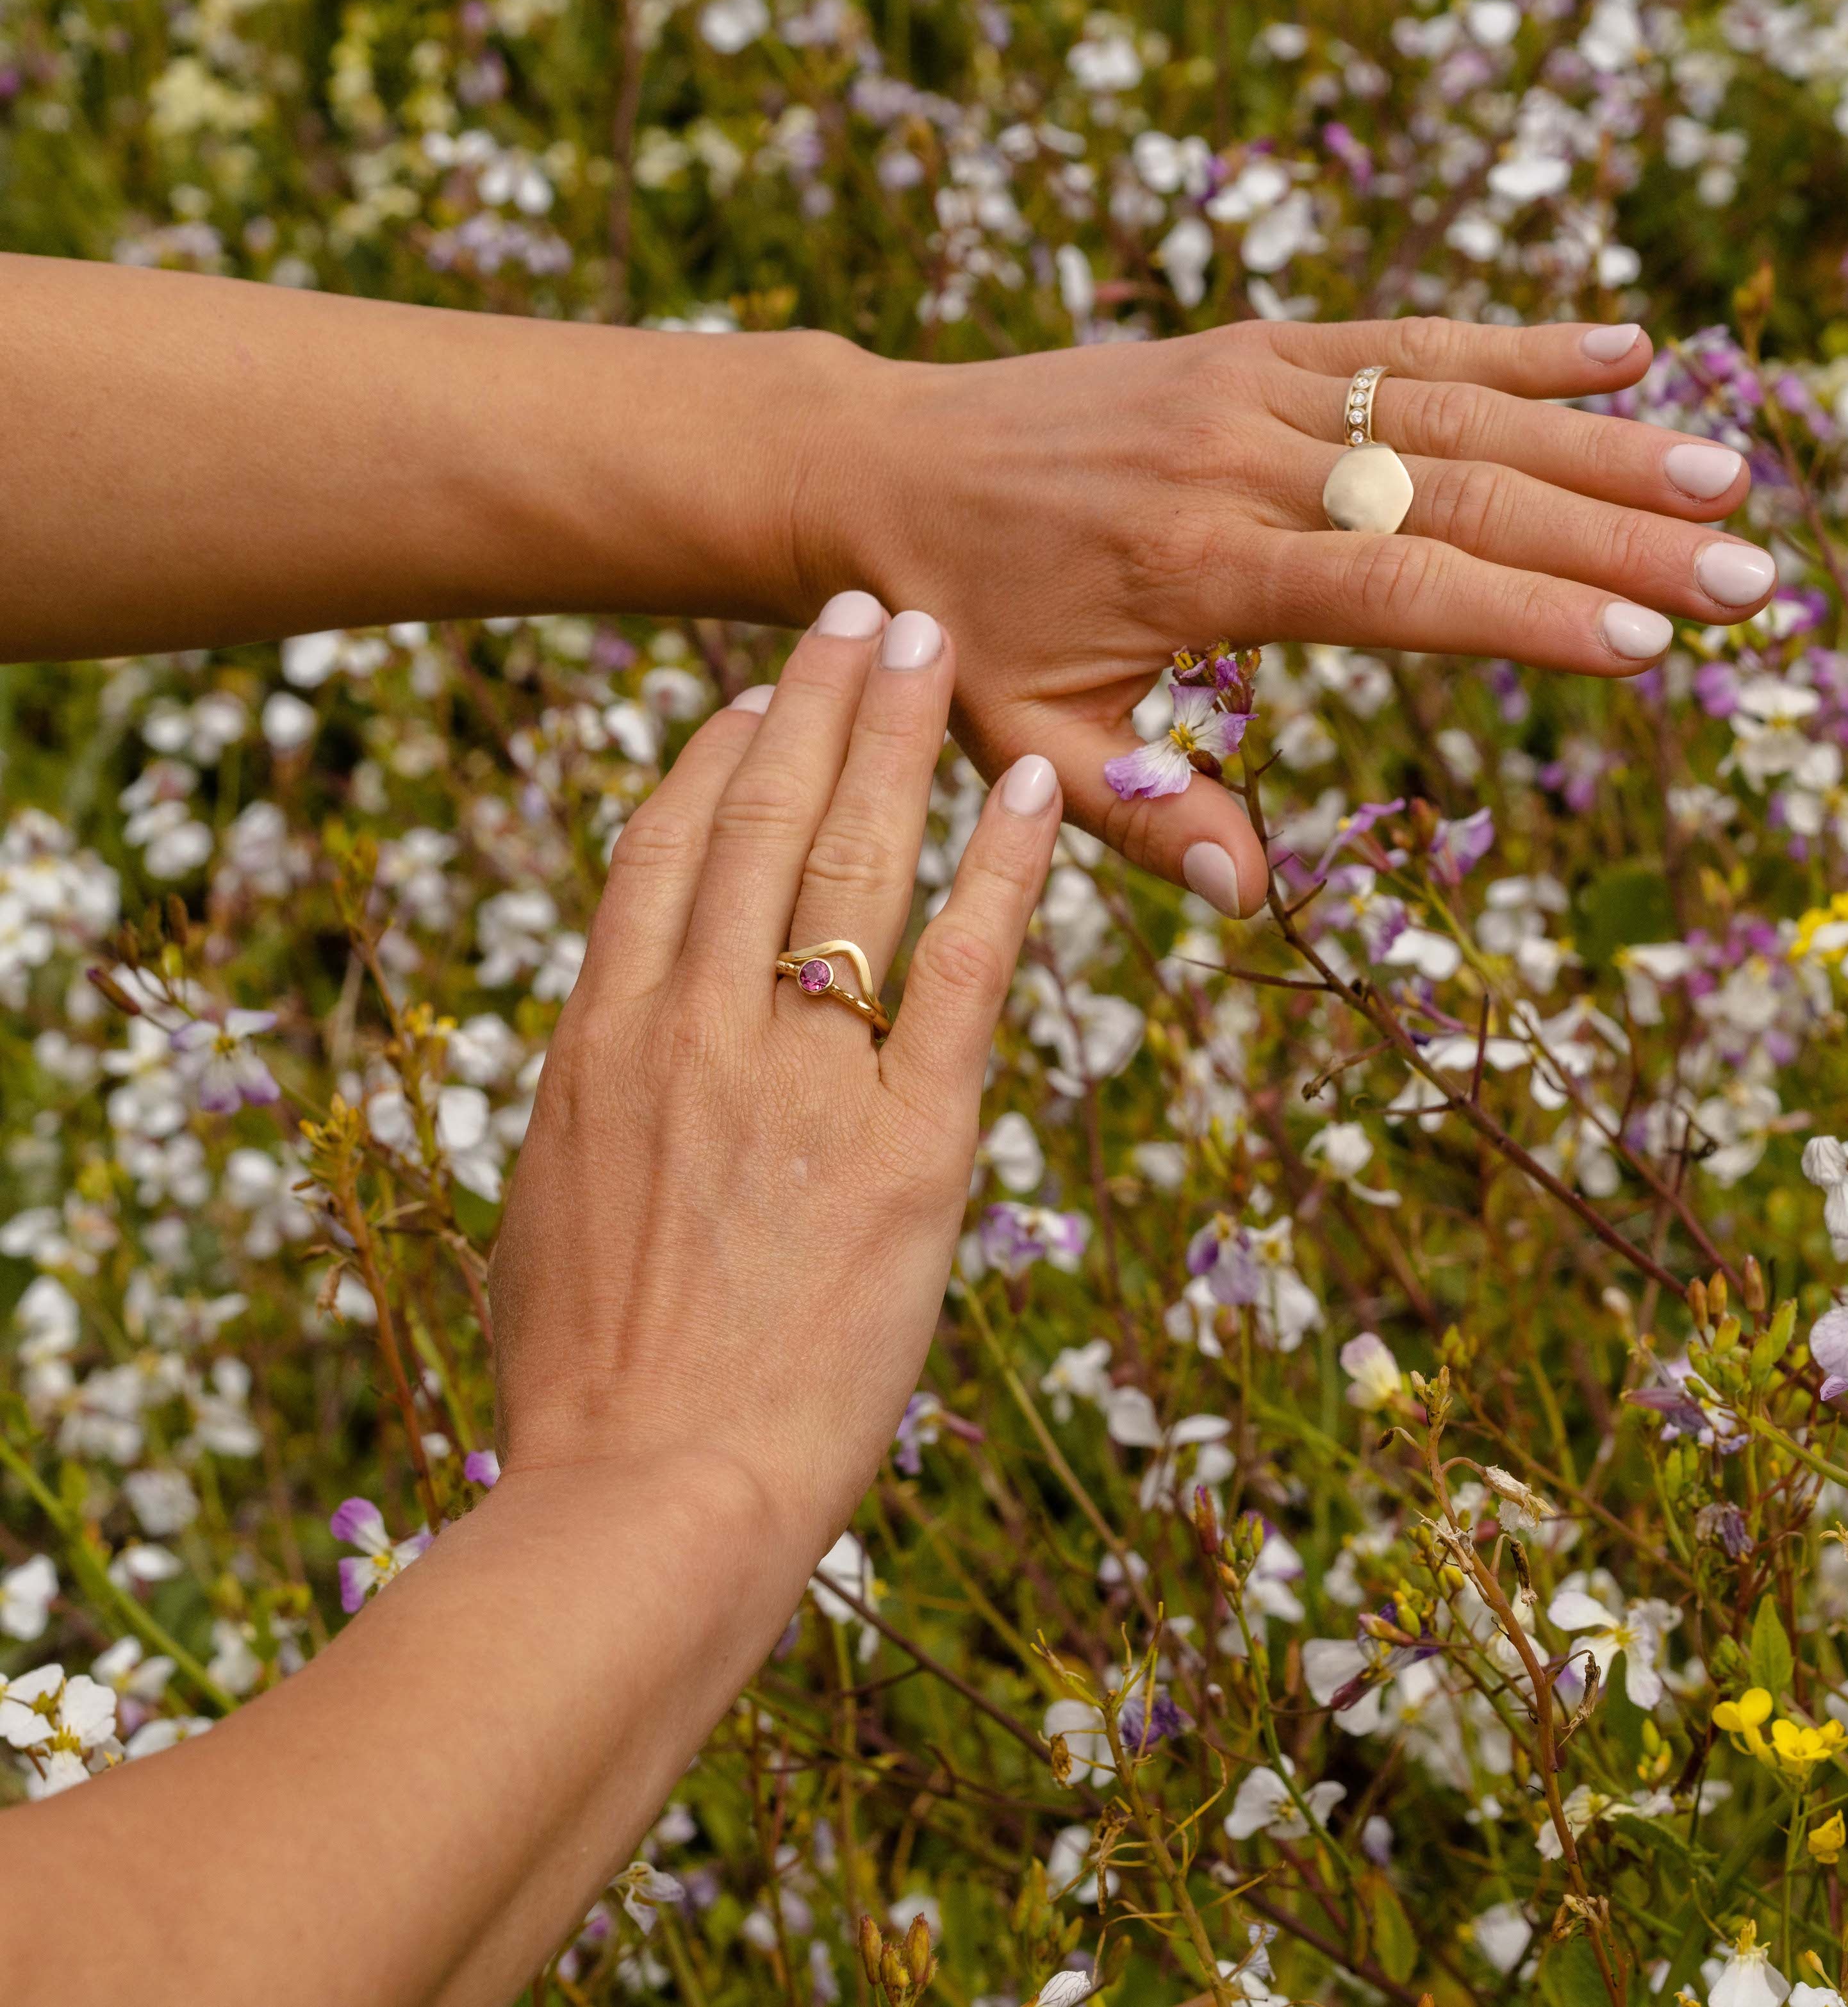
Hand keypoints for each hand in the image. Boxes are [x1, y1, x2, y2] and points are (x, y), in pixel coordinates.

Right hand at [486, 591, 1058, 1533]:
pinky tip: (1032, 786)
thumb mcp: (553, 1218)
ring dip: (900, 741)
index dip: (714, 760)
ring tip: (935, 644)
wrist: (644, 1499)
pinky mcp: (911, 1141)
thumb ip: (599, 1116)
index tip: (750, 698)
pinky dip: (1001, 869)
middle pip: (762, 821)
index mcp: (600, 1045)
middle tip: (861, 609)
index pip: (662, 854)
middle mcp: (696, 1029)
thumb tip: (621, 1064)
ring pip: (854, 861)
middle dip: (814, 702)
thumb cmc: (589, 1386)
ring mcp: (803, 1077)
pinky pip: (964, 968)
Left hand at [810, 317, 1764, 919]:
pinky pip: (1392, 334)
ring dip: (1595, 435)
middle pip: (1452, 491)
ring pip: (1446, 403)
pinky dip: (1509, 341)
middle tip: (1748, 573)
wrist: (876, 473)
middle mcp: (1229, 459)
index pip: (1393, 589)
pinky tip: (1620, 347)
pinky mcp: (1240, 345)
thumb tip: (1252, 902)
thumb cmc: (957, 623)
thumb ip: (1143, 813)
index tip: (1648, 644)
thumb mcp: (1027, 738)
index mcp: (1190, 568)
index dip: (1525, 615)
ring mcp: (1240, 387)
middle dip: (1610, 536)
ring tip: (1723, 472)